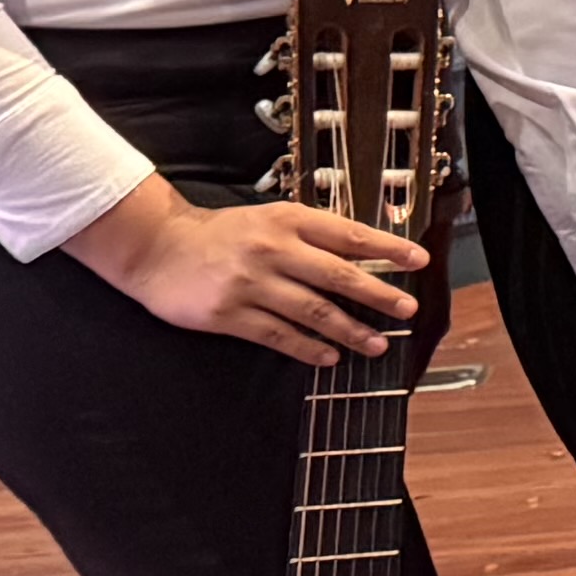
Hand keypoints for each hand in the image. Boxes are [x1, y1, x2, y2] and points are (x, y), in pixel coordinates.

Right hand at [65, 177, 424, 361]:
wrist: (158, 248)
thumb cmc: (221, 234)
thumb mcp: (268, 218)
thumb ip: (310, 233)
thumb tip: (362, 252)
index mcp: (287, 221)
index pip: (348, 235)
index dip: (386, 249)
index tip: (417, 260)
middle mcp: (273, 250)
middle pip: (337, 276)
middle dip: (378, 295)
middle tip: (406, 310)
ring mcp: (251, 284)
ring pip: (312, 311)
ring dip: (349, 330)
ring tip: (376, 344)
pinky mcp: (229, 314)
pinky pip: (278, 335)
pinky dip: (307, 348)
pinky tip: (329, 357)